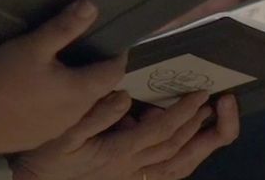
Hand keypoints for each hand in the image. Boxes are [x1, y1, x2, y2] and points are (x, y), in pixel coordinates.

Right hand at [0, 0, 125, 157]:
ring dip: (77, 88)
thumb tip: (92, 6)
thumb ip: (65, 26)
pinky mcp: (39, 136)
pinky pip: (59, 117)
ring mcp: (56, 129)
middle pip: (97, 91)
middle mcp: (74, 115)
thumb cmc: (3, 78)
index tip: (115, 42)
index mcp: (79, 92)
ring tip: (64, 68)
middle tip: (87, 50)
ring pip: (78, 106)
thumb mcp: (34, 45)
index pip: (114, 74)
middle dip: (97, 71)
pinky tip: (41, 91)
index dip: (118, 57)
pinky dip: (58, 103)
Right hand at [12, 89, 237, 179]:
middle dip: (200, 127)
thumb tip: (125, 96)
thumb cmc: (48, 154)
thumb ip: (96, 113)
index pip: (161, 131)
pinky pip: (166, 173)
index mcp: (119, 152)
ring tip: (209, 119)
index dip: (183, 112)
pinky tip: (189, 143)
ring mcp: (131, 175)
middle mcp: (131, 168)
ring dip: (197, 143)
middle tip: (216, 102)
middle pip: (177, 151)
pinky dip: (183, 159)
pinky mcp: (127, 177)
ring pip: (176, 165)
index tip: (200, 93)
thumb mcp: (64, 130)